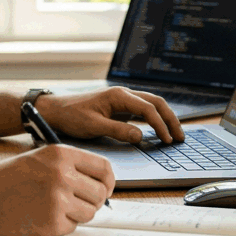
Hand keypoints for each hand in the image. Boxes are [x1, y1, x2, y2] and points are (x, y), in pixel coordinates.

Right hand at [0, 145, 114, 235]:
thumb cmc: (6, 179)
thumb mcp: (39, 159)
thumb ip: (69, 166)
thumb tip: (101, 182)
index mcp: (61, 154)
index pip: (104, 168)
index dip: (107, 181)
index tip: (104, 189)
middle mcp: (63, 174)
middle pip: (101, 193)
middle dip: (93, 201)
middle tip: (76, 203)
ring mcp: (58, 200)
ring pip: (90, 212)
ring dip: (77, 214)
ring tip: (53, 208)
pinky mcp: (51, 223)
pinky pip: (72, 227)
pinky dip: (61, 226)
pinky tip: (40, 216)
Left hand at [36, 87, 183, 145]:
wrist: (56, 111)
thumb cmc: (71, 116)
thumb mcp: (93, 126)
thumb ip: (117, 131)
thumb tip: (141, 137)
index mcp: (118, 96)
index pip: (148, 108)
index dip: (160, 125)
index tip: (167, 140)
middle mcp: (123, 95)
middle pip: (156, 102)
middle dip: (170, 119)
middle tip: (180, 137)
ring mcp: (122, 101)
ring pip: (151, 105)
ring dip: (165, 118)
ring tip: (174, 135)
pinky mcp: (120, 108)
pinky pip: (143, 111)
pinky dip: (154, 120)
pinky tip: (159, 131)